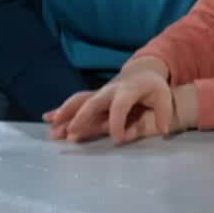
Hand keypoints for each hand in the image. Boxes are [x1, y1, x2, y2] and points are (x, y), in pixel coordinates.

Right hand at [44, 69, 174, 144]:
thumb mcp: (165, 97)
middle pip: (92, 102)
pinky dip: (62, 111)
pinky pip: (76, 103)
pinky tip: (48, 120)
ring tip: (52, 127)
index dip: (118, 123)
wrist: (142, 72)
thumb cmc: (154, 87)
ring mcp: (99, 93)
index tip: (118, 140)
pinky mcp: (94, 98)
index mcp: (127, 90)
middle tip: (71, 133)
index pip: (119, 106)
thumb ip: (165, 112)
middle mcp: (109, 90)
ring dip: (65, 113)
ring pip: (79, 101)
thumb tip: (164, 129)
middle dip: (81, 117)